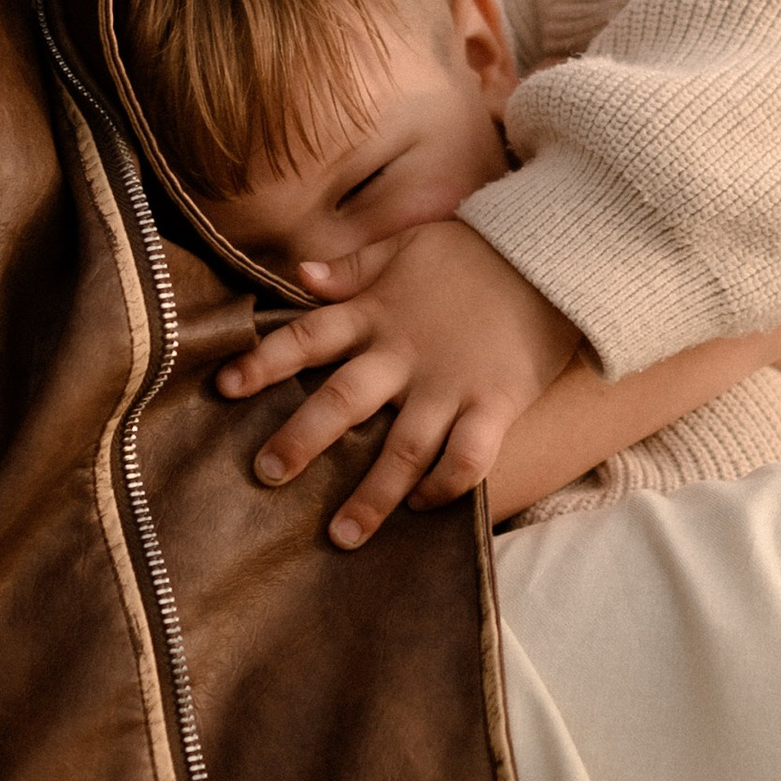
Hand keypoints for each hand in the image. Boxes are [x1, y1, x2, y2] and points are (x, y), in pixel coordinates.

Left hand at [214, 218, 581, 546]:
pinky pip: (468, 456)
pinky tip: (422, 505)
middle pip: (342, 401)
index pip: (307, 338)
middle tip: (267, 475)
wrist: (555, 255)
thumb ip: (353, 266)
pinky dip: (445, 486)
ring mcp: (450, 384)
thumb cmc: (477, 252)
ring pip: (402, 448)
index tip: (224, 388)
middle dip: (301, 440)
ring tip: (341, 535)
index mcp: (377, 313)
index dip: (264, 363)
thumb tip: (300, 275)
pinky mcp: (495, 403)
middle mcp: (405, 354)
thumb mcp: (408, 245)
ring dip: (371, 494)